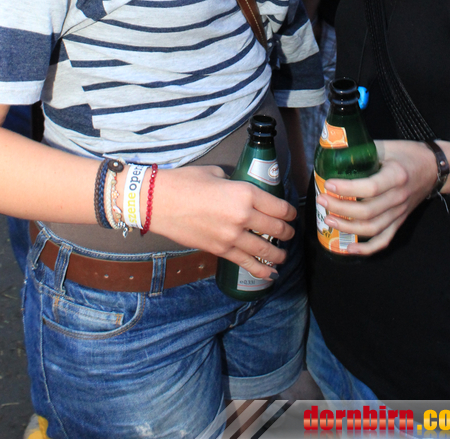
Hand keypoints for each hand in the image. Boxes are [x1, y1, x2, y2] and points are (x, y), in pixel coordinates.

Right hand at [148, 165, 296, 278]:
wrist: (159, 202)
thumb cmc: (185, 182)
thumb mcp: (216, 174)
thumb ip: (234, 184)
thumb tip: (241, 191)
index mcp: (245, 193)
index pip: (279, 207)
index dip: (290, 212)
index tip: (291, 214)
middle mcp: (243, 216)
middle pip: (276, 228)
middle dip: (287, 232)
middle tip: (289, 233)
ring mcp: (232, 236)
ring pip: (265, 249)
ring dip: (278, 253)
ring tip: (283, 255)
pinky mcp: (220, 250)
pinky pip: (246, 263)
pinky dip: (261, 270)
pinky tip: (270, 274)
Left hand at [316, 139, 438, 254]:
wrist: (435, 168)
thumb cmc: (408, 154)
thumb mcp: (387, 146)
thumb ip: (364, 151)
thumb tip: (335, 153)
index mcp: (397, 176)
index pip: (370, 188)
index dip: (347, 188)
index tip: (328, 184)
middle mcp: (399, 197)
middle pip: (368, 211)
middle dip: (340, 208)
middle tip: (321, 200)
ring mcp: (400, 213)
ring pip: (372, 228)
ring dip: (348, 227)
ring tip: (328, 220)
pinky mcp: (400, 221)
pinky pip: (384, 240)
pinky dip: (366, 249)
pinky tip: (348, 248)